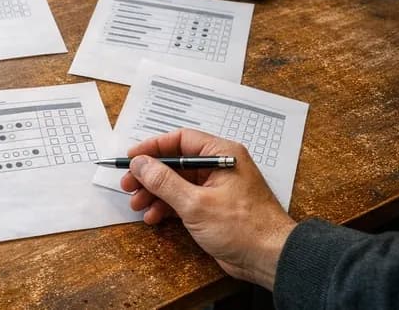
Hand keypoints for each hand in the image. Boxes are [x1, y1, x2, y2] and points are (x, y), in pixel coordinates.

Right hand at [120, 128, 296, 289]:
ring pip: (176, 183)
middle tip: (128, 184)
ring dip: (155, 193)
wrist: (269, 259)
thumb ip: (164, 181)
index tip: (132, 157)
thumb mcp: (196, 203)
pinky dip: (166, 207)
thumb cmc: (243, 228)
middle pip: (175, 163)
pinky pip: (183, 200)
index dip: (153, 147)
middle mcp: (219, 167)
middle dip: (150, 175)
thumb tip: (140, 163)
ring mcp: (216, 188)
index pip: (181, 140)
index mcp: (222, 155)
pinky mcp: (213, 207)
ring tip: (137, 205)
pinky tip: (153, 218)